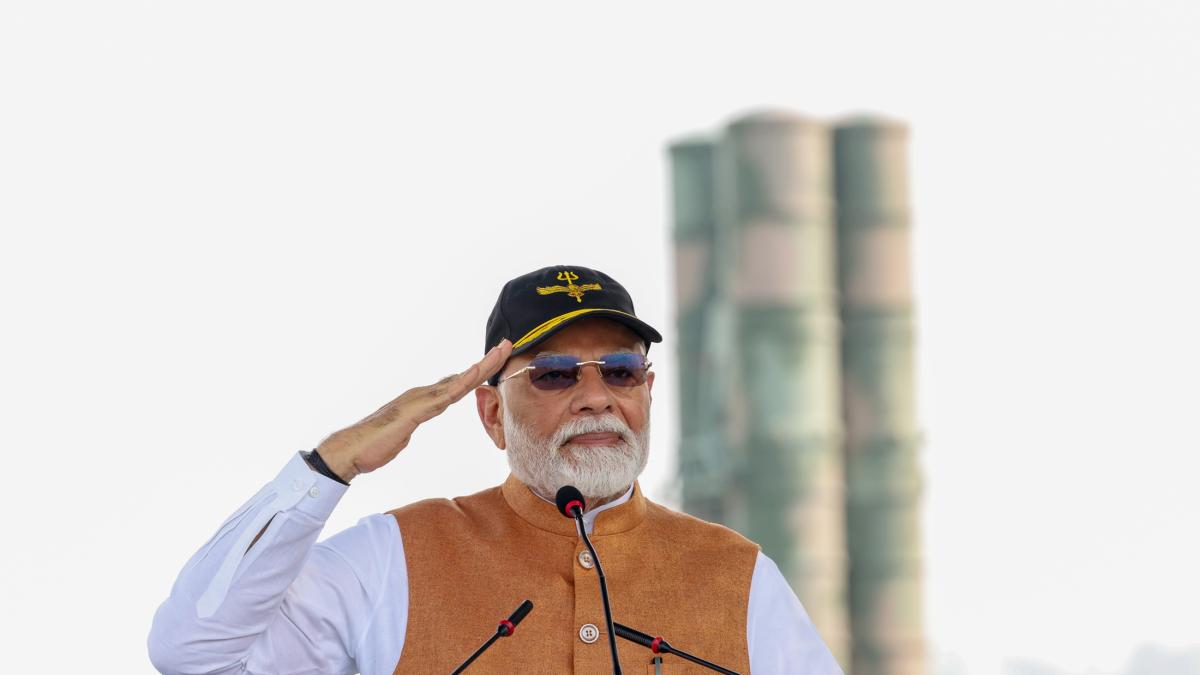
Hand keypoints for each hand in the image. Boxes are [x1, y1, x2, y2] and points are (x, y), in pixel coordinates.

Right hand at [316, 340, 512, 481]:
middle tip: (507, 344)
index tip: (495, 361)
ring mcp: (419, 400)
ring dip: (481, 366)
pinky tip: (475, 374)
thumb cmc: (373, 445)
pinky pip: (443, 395)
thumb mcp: (401, 433)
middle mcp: (422, 394)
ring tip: (500, 351)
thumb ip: (411, 424)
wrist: (350, 450)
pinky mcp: (415, 410)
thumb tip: (413, 421)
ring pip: (457, 381)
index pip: (455, 384)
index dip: (476, 372)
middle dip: (486, 361)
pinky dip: (461, 383)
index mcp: (422, 400)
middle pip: (461, 376)